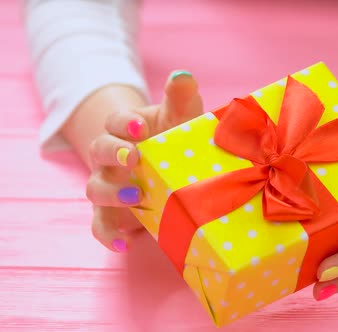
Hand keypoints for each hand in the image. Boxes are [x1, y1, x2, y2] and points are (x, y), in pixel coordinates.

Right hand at [85, 70, 202, 251]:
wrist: (168, 170)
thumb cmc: (173, 138)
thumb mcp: (180, 118)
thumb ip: (180, 97)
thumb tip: (183, 75)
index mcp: (125, 131)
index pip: (115, 122)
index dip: (123, 123)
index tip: (140, 127)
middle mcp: (111, 158)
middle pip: (98, 151)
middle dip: (113, 153)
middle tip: (135, 158)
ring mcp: (109, 187)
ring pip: (94, 189)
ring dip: (112, 193)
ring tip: (138, 198)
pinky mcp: (113, 215)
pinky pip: (101, 226)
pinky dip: (109, 235)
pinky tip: (126, 243)